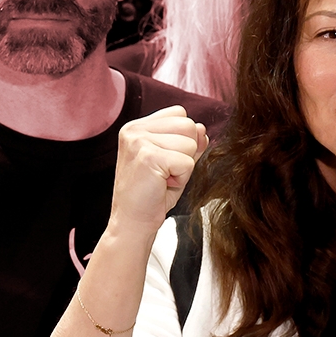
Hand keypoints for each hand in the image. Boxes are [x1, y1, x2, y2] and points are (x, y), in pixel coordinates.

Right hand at [111, 106, 207, 231]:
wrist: (133, 222)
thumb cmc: (152, 194)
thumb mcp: (174, 162)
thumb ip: (188, 143)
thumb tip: (202, 128)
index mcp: (137, 127)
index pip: (180, 113)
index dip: (183, 139)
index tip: (167, 161)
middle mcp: (134, 130)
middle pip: (188, 124)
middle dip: (186, 152)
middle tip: (166, 173)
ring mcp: (139, 141)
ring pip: (190, 143)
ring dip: (184, 167)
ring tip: (163, 179)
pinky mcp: (148, 156)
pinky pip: (187, 161)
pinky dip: (182, 178)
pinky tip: (162, 185)